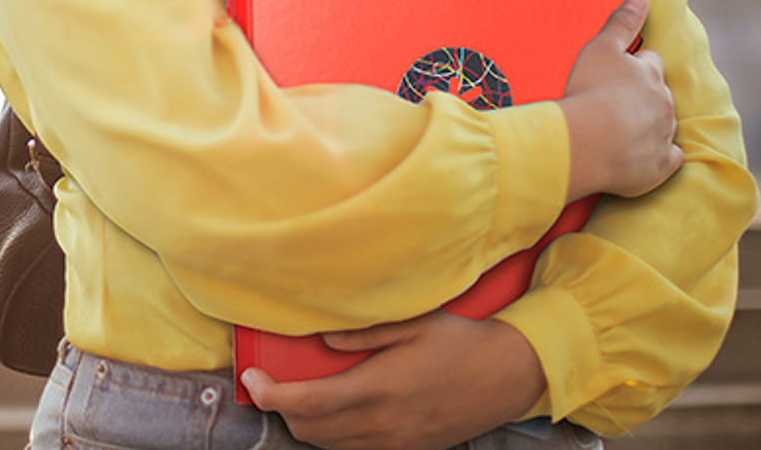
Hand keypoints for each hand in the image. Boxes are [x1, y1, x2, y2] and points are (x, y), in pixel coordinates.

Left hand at [241, 311, 544, 449]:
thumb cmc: (460, 341)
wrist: (509, 375)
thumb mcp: (413, 322)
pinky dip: (335, 438)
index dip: (272, 396)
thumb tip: (321, 340)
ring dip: (307, 425)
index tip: (251, 379)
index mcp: (379, 388)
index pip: (309, 405)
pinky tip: (336, 411)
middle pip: (312, 432)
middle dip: (283, 410)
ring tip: (297, 395)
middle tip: (270, 382)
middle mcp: (384, 425)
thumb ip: (364, 334)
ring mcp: (398, 444)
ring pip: (332, 448)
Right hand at [560, 0, 682, 201]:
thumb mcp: (601, 47)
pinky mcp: (661, 166)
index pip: (650, 62)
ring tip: (618, 128)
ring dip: (649, 124)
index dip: (635, 65)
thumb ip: (623, 20)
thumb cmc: (590, 90)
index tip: (619, 73)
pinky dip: (659, 156)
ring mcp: (664, 135)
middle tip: (614, 101)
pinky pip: (669, 158)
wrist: (587, 142)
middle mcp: (664, 102)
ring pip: (664, 125)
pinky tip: (639, 154)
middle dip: (644, 95)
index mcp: (650, 73)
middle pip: (659, 94)